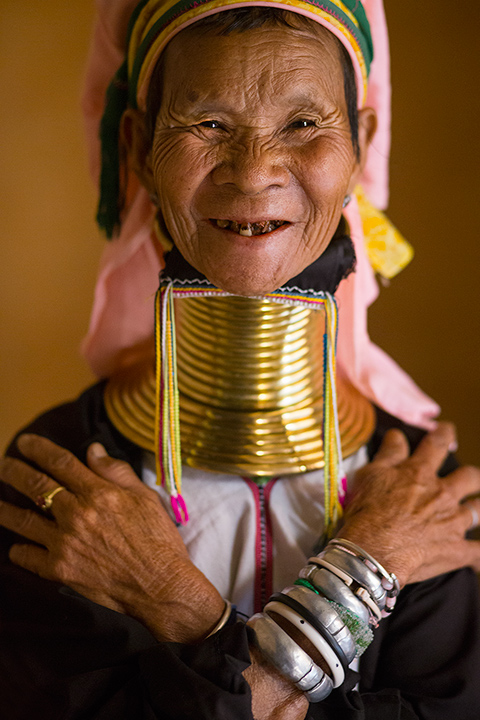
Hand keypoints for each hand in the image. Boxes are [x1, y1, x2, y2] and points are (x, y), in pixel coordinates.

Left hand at [0, 434, 224, 641]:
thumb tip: (92, 450)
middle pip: (36, 485)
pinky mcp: (59, 570)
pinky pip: (27, 556)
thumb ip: (116, 472)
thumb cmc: (158, 541)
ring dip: (5, 509)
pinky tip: (16, 546)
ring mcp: (65, 543)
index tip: (25, 442)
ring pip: (23, 520)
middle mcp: (77, 515)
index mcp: (98, 493)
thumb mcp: (145, 498)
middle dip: (14, 471)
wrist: (159, 586)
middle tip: (3, 464)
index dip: (39, 449)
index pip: (61, 462)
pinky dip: (18, 550)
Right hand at [338, 423, 479, 586]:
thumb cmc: (367, 513)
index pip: (436, 444)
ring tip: (474, 510)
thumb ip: (388, 454)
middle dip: (470, 476)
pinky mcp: (456, 550)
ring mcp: (452, 522)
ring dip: (477, 508)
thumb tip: (397, 436)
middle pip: (469, 477)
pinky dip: (479, 556)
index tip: (446, 429)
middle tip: (469, 477)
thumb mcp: (370, 475)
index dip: (443, 433)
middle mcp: (442, 494)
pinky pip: (478, 553)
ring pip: (477, 510)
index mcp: (419, 473)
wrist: (373, 552)